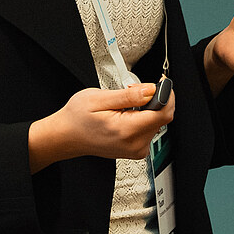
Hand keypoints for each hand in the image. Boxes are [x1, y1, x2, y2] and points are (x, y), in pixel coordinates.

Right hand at [28, 83, 175, 171]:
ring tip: (124, 105)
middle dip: (153, 99)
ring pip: (157, 123)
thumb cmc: (77, 118)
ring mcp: (136, 150)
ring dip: (147, 108)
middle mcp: (134, 144)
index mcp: (126, 131)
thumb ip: (129, 95)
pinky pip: (149, 129)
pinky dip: (143, 118)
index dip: (166, 94)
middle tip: (133, 91)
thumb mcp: (99, 98)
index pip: (163, 113)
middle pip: (162, 117)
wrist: (66, 136)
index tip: (160, 83)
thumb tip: (151, 90)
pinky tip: (126, 114)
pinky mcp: (136, 150)